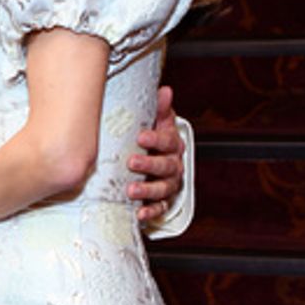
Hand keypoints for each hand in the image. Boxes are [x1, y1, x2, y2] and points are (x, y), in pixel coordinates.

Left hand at [126, 85, 183, 224]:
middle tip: (132, 162)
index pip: (168, 141)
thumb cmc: (152, 142)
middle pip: (166, 166)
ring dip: (147, 190)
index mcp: (172, 145)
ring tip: (131, 190)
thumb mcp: (156, 124)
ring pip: (162, 189)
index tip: (141, 136)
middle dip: (149, 165)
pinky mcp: (162, 201)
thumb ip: (159, 110)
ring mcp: (168, 184)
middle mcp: (173, 165)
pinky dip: (150, 212)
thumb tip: (165, 91)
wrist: (155, 164)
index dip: (156, 139)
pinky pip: (159, 208)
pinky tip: (139, 213)